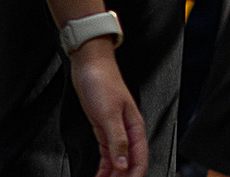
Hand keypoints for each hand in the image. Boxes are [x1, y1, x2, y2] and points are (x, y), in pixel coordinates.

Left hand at [67, 42, 148, 176]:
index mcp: (135, 127)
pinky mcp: (103, 131)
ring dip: (112, 176)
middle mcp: (127, 132)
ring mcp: (115, 132)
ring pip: (118, 163)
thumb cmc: (103, 80)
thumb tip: (124, 164)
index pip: (140, 160)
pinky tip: (99, 176)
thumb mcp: (110, 113)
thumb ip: (118, 140)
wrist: (89, 64)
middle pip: (129, 165)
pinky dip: (103, 169)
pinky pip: (106, 156)